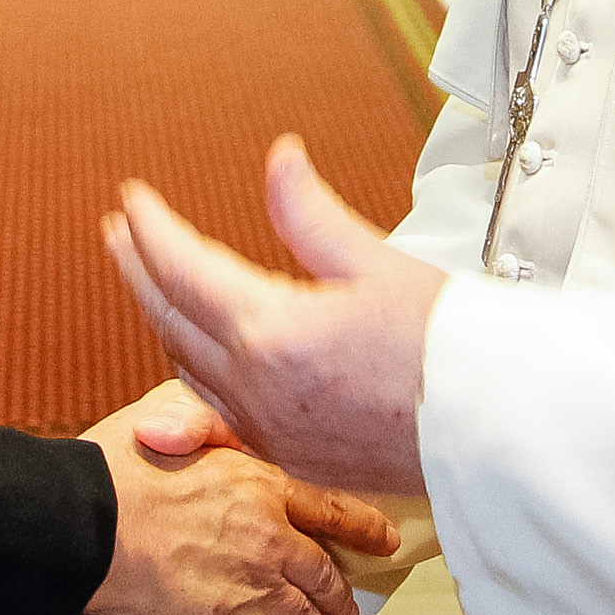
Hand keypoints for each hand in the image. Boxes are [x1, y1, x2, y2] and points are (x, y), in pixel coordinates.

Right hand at [73, 383, 399, 614]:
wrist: (81, 520)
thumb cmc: (110, 465)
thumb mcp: (162, 415)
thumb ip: (195, 417)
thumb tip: (210, 411)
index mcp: (257, 483)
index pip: (326, 505)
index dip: (360, 525)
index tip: (386, 538)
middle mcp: (267, 538)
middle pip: (323, 576)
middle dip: (340, 600)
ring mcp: (252, 587)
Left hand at [105, 136, 445, 496]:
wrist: (495, 430)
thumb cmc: (448, 345)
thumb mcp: (379, 262)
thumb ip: (310, 215)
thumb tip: (278, 158)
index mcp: (273, 333)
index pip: (183, 270)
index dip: (151, 228)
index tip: (132, 197)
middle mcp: (257, 389)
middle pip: (169, 320)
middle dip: (138, 270)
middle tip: (119, 232)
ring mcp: (269, 429)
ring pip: (187, 367)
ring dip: (162, 317)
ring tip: (152, 279)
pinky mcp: (290, 456)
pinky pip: (218, 407)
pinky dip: (194, 366)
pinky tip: (196, 350)